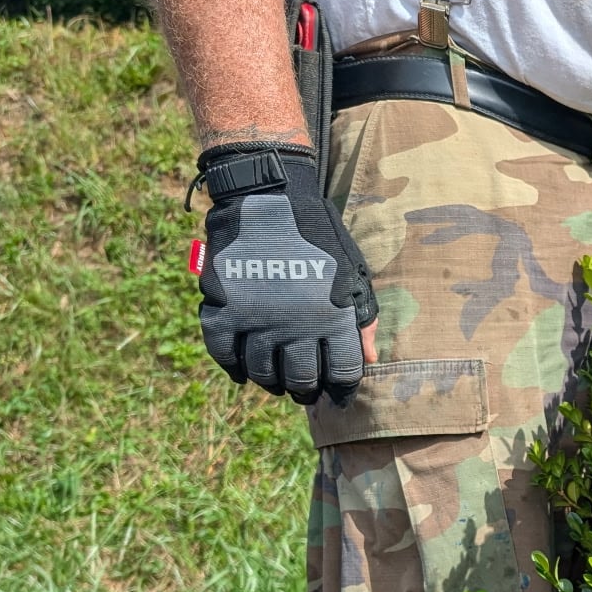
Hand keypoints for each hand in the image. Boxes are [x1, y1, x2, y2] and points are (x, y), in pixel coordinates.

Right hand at [196, 143, 376, 403]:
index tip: (338, 394)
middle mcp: (295, 327)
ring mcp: (256, 320)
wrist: (269, 197)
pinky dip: (232, 368)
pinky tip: (242, 373)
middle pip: (301, 381)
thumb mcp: (351, 274)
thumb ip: (361, 319)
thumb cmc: (318, 237)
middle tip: (304, 390)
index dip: (342, 390)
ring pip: (262, 373)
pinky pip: (224, 354)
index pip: (342, 375)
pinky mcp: (223, 308)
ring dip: (272, 383)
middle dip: (306, 391)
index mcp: (332, 320)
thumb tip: (368, 361)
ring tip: (277, 383)